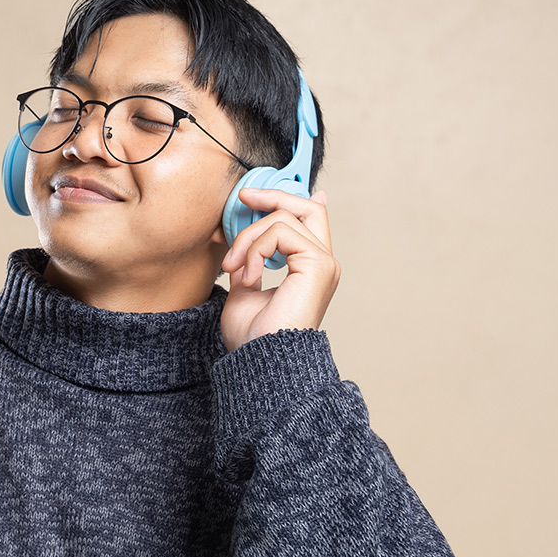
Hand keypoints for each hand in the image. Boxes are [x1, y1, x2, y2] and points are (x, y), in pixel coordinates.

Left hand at [219, 188, 340, 351]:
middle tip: (242, 198)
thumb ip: (248, 265)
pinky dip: (254, 249)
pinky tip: (246, 276)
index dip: (283, 199)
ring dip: (248, 239)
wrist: (260, 361)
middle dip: (272, 196)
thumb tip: (245, 244)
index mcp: (308, 269)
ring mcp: (324, 263)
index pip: (307, 219)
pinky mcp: (319, 264)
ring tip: (233, 268)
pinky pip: (280, 232)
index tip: (250, 197)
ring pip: (282, 218)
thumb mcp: (244, 292)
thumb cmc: (253, 337)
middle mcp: (322, 263)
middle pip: (306, 207)